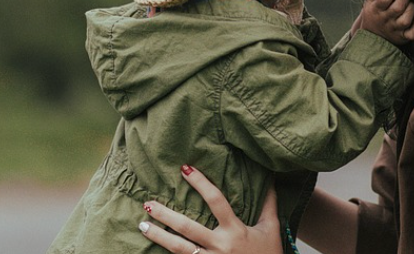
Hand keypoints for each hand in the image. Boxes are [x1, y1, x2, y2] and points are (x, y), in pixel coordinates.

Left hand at [139, 165, 282, 253]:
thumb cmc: (269, 252)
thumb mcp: (271, 227)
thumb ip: (269, 203)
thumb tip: (271, 178)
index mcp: (236, 230)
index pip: (216, 201)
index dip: (201, 183)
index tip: (185, 169)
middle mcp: (221, 246)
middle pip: (189, 228)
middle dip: (167, 215)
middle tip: (148, 204)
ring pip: (179, 249)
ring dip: (159, 237)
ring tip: (142, 226)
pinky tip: (152, 249)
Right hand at [359, 0, 413, 44]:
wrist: (371, 37)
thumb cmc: (373, 15)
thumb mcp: (369, 3)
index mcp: (376, 10)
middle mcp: (385, 20)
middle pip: (397, 8)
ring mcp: (394, 30)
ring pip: (405, 20)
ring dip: (411, 9)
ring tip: (410, 4)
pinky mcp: (402, 37)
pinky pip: (412, 34)